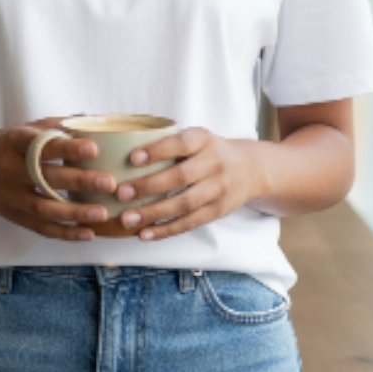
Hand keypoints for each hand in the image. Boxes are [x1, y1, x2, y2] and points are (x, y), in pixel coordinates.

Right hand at [0, 118, 116, 240]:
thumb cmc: (8, 145)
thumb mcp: (26, 129)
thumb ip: (58, 126)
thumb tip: (96, 120)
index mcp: (14, 142)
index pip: (41, 145)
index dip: (67, 148)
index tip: (94, 148)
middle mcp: (8, 169)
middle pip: (45, 177)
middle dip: (79, 181)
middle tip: (109, 183)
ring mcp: (9, 196)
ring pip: (43, 207)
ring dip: (75, 212)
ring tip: (103, 213)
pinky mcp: (12, 216)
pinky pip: (40, 227)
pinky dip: (64, 233)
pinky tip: (88, 234)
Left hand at [113, 127, 262, 240]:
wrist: (251, 169)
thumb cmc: (210, 151)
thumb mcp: (197, 138)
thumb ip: (169, 143)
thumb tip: (121, 154)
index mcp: (204, 139)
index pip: (181, 143)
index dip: (157, 151)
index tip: (132, 158)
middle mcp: (215, 163)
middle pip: (180, 177)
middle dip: (149, 186)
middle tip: (122, 193)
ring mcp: (219, 189)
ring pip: (184, 204)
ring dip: (153, 213)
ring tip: (127, 219)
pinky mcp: (218, 210)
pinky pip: (190, 223)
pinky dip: (166, 230)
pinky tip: (145, 233)